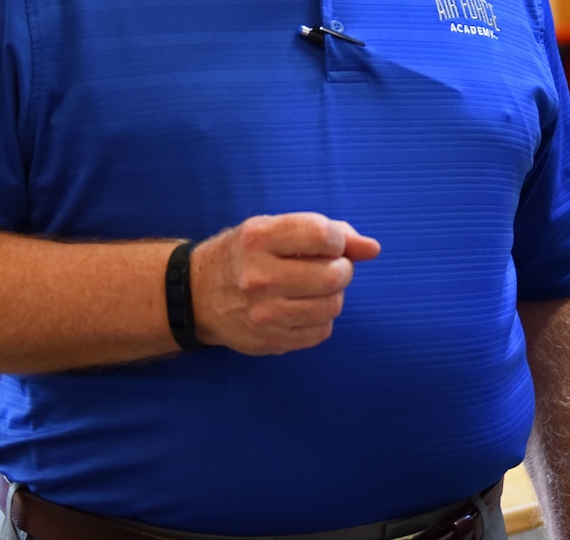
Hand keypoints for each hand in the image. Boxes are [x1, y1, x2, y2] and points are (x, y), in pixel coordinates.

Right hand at [190, 213, 380, 355]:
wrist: (197, 295)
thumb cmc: (247, 254)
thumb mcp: (277, 228)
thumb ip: (330, 232)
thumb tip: (373, 249)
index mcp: (259, 238)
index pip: (323, 236)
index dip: (338, 240)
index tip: (328, 244)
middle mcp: (258, 276)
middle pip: (334, 275)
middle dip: (341, 269)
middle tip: (327, 267)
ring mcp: (262, 313)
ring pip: (332, 306)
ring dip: (332, 295)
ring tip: (314, 288)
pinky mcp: (268, 341)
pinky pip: (321, 331)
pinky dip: (321, 319)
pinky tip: (302, 308)